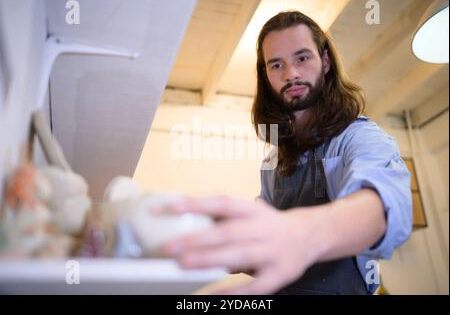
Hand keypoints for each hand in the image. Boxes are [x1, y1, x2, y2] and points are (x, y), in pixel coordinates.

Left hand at [163, 196, 327, 293]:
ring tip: (184, 264)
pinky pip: (255, 285)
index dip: (198, 204)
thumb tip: (184, 222)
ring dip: (211, 260)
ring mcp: (273, 252)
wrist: (309, 235)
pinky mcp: (280, 274)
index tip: (172, 207)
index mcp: (253, 210)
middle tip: (170, 247)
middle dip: (198, 239)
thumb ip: (224, 217)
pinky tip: (213, 295)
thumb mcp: (251, 212)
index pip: (223, 203)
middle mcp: (263, 228)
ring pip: (240, 255)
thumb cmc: (269, 224)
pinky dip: (234, 291)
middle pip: (229, 231)